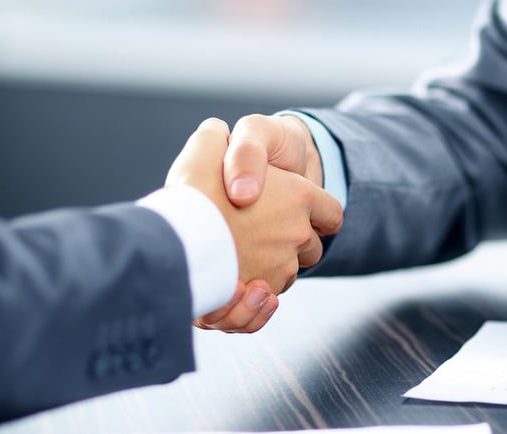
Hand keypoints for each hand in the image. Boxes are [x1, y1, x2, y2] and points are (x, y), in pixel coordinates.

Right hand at [165, 118, 341, 332]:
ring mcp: (283, 267)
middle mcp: (298, 233)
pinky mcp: (262, 295)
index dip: (319, 213)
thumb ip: (218, 138)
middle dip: (293, 243)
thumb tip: (218, 132)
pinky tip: (235, 280)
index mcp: (298, 196)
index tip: (306, 215)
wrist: (176, 240)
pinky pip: (268, 299)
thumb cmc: (194, 190)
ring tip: (241, 255)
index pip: (330, 211)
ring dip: (272, 267)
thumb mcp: (207, 147)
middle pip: (311, 246)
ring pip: (289, 272)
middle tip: (260, 233)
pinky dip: (257, 294)